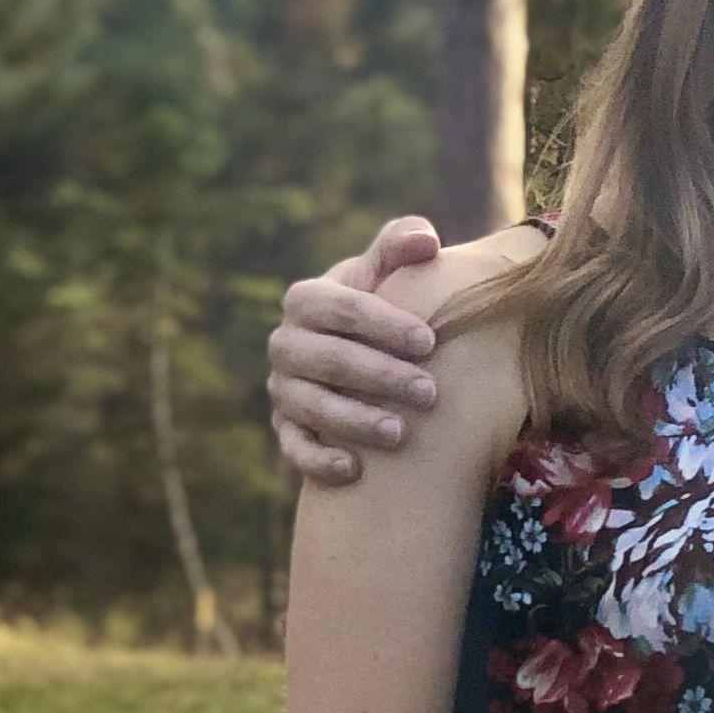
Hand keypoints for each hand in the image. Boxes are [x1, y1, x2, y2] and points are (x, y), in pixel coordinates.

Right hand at [269, 215, 444, 487]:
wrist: (366, 350)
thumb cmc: (383, 303)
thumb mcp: (389, 271)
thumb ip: (402, 245)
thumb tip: (426, 241)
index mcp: (306, 300)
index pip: (338, 308)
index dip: (383, 324)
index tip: (430, 342)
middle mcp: (286, 344)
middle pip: (326, 360)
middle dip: (379, 376)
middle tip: (430, 394)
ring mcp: (284, 388)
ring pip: (309, 406)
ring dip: (353, 420)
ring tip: (400, 435)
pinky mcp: (287, 428)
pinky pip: (294, 447)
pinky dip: (318, 460)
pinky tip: (354, 471)